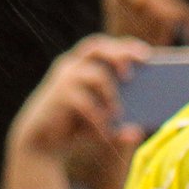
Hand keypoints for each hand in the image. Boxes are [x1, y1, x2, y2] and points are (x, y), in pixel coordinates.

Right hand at [10, 34, 154, 159]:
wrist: (41, 141)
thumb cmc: (74, 126)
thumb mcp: (98, 122)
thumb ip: (117, 124)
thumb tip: (138, 132)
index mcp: (82, 65)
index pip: (104, 46)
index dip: (125, 47)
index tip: (147, 54)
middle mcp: (72, 66)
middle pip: (98, 49)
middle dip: (120, 56)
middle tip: (136, 72)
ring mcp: (65, 80)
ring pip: (97, 75)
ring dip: (112, 94)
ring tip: (118, 113)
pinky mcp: (59, 97)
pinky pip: (86, 103)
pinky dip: (99, 117)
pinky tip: (105, 131)